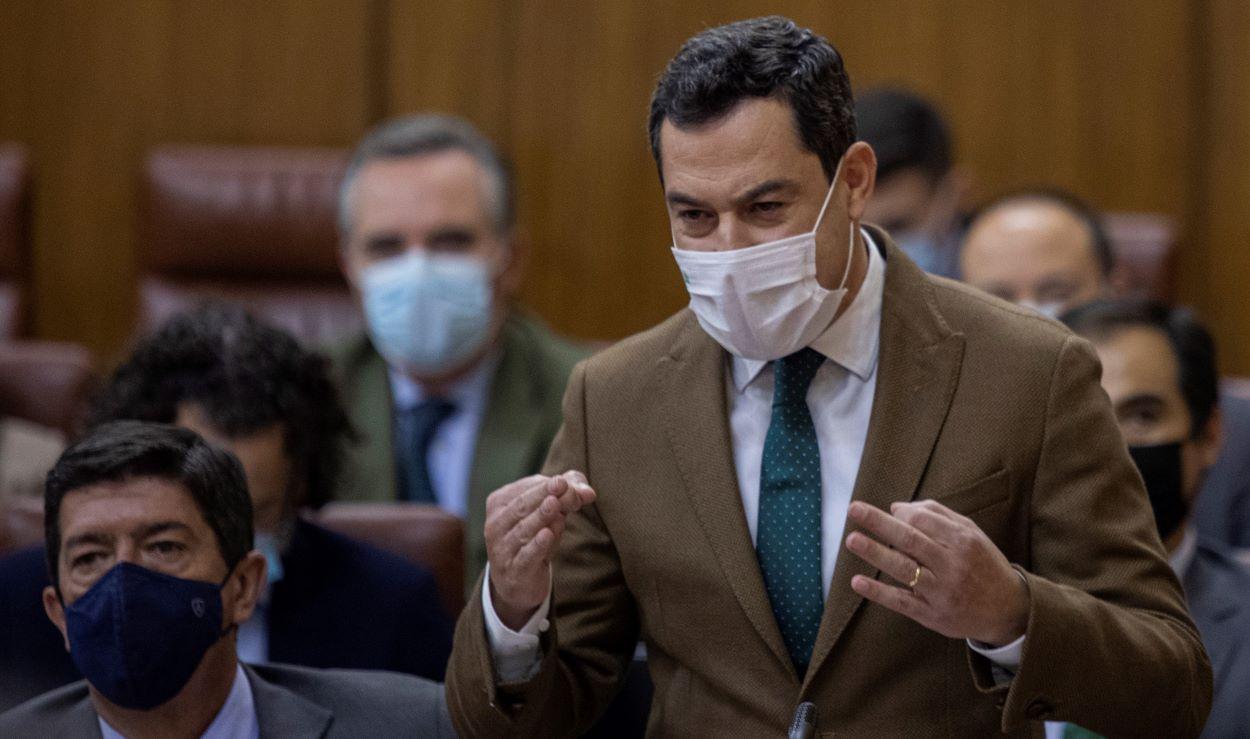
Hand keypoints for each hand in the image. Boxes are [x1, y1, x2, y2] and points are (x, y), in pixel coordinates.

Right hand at [485, 471, 596, 629]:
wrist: (519, 581)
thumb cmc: (535, 536)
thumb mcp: (549, 512)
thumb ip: (568, 494)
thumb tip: (588, 492)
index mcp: (499, 503)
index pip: (523, 489)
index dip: (547, 484)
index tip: (568, 484)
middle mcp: (495, 525)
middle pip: (521, 506)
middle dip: (544, 495)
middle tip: (563, 487)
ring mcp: (502, 549)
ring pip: (523, 530)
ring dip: (541, 516)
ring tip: (556, 504)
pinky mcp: (514, 571)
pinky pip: (526, 556)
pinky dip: (537, 545)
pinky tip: (548, 534)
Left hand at [844, 499, 1027, 646]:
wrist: (1009, 610)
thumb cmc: (983, 564)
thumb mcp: (972, 534)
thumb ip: (937, 516)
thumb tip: (896, 507)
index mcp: (964, 541)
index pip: (924, 521)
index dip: (902, 513)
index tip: (889, 511)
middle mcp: (953, 565)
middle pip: (911, 540)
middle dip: (880, 523)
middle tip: (854, 509)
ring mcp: (942, 592)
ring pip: (904, 569)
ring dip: (875, 553)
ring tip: (852, 539)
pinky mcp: (932, 615)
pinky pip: (902, 602)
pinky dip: (879, 592)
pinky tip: (858, 582)